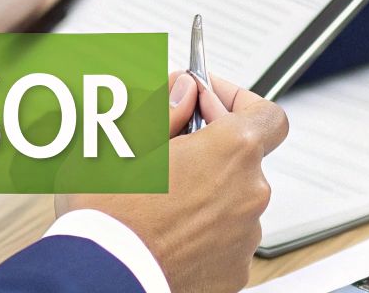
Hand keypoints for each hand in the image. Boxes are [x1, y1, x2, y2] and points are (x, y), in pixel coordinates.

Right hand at [58, 72, 289, 292]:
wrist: (101, 275)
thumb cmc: (111, 211)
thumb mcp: (128, 138)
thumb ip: (168, 108)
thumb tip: (185, 93)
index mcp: (231, 151)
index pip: (266, 115)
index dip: (237, 102)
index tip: (206, 102)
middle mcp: (249, 194)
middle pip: (245, 159)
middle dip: (211, 150)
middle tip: (170, 149)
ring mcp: (244, 237)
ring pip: (233, 201)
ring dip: (206, 192)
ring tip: (161, 198)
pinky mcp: (232, 271)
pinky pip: (225, 240)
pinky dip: (203, 231)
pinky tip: (167, 229)